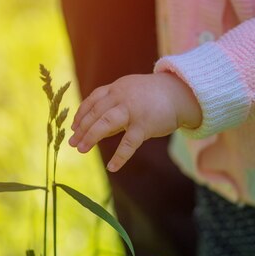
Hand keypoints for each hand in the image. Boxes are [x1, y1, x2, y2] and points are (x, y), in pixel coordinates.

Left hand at [69, 72, 201, 171]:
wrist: (181, 93)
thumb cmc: (154, 96)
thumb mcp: (131, 93)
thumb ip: (115, 107)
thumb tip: (97, 126)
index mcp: (117, 88)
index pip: (93, 100)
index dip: (81, 114)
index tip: (73, 127)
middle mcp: (121, 97)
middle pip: (95, 113)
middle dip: (82, 128)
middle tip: (73, 143)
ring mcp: (132, 110)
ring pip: (105, 123)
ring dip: (91, 137)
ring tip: (82, 150)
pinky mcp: (145, 125)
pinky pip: (129, 143)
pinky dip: (119, 156)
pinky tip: (112, 167)